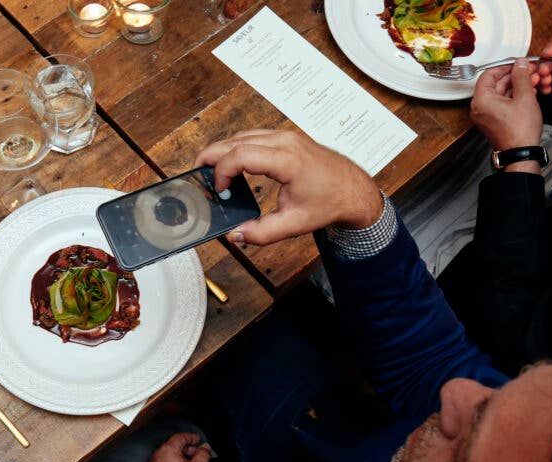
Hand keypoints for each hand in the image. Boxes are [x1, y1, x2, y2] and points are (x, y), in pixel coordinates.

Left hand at [144, 432, 212, 461]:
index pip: (180, 437)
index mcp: (167, 450)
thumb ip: (203, 455)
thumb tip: (205, 448)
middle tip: (198, 455)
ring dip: (181, 459)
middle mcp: (157, 456)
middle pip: (174, 447)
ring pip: (169, 457)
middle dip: (188, 450)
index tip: (198, 440)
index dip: (192, 437)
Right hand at [194, 130, 383, 244]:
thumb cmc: (330, 202)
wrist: (353, 190)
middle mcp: (285, 142)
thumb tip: (236, 235)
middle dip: (212, 155)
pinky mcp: (287, 139)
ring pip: (243, 136)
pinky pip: (255, 137)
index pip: (240, 155)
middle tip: (198, 172)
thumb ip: (262, 233)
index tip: (220, 190)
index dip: (222, 172)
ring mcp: (286, 137)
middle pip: (236, 140)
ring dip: (225, 151)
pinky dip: (239, 148)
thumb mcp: (295, 224)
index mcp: (287, 160)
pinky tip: (234, 165)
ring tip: (213, 172)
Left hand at [470, 58, 543, 157]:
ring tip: (533, 79)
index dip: (505, 65)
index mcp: (481, 100)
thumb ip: (521, 76)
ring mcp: (486, 115)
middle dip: (515, 75)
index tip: (517, 62)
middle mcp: (480, 107)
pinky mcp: (494, 120)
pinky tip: (529, 91)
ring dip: (517, 84)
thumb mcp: (524, 97)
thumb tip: (519, 63)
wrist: (521, 153)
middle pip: (496, 83)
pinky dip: (515, 96)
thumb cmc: (520, 132)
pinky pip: (503, 102)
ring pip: (502, 92)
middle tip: (529, 69)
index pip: (489, 74)